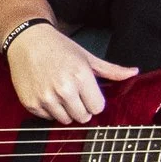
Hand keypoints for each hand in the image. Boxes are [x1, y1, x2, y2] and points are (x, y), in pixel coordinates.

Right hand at [8, 23, 134, 122]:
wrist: (26, 41)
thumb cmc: (58, 47)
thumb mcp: (86, 56)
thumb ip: (110, 70)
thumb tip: (134, 72)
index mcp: (81, 76)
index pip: (97, 108)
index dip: (93, 101)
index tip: (87, 93)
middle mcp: (64, 89)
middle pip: (83, 117)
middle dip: (81, 108)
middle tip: (73, 94)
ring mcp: (46, 98)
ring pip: (65, 120)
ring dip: (65, 111)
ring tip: (59, 93)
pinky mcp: (31, 103)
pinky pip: (47, 118)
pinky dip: (48, 110)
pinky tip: (46, 93)